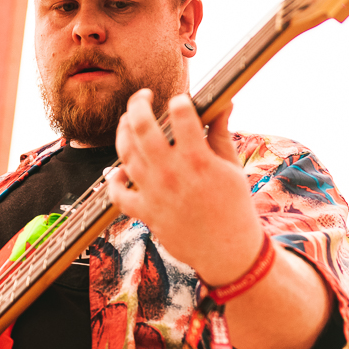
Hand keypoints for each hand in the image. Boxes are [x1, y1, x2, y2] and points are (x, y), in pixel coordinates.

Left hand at [107, 90, 263, 284]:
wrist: (227, 252)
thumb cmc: (234, 208)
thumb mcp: (232, 167)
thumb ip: (221, 133)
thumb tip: (224, 102)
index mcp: (198, 160)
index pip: (181, 115)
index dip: (179, 101)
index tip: (180, 100)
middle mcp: (171, 173)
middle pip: (141, 127)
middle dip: (138, 103)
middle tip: (142, 96)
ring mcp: (154, 193)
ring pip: (125, 153)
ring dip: (123, 132)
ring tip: (128, 123)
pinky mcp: (145, 212)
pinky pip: (118, 194)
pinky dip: (114, 181)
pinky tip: (119, 171)